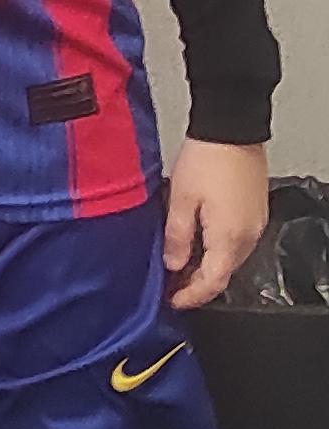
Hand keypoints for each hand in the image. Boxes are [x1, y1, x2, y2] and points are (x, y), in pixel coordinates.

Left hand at [162, 137, 269, 309]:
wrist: (232, 127)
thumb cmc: (206, 158)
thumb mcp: (180, 199)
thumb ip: (177, 237)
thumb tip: (174, 265)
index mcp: (228, 238)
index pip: (212, 282)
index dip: (191, 296)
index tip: (172, 301)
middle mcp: (248, 236)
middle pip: (224, 273)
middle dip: (198, 284)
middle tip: (172, 285)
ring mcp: (255, 223)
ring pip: (231, 258)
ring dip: (209, 266)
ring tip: (182, 265)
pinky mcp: (256, 210)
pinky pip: (238, 241)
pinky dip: (218, 249)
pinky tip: (200, 242)